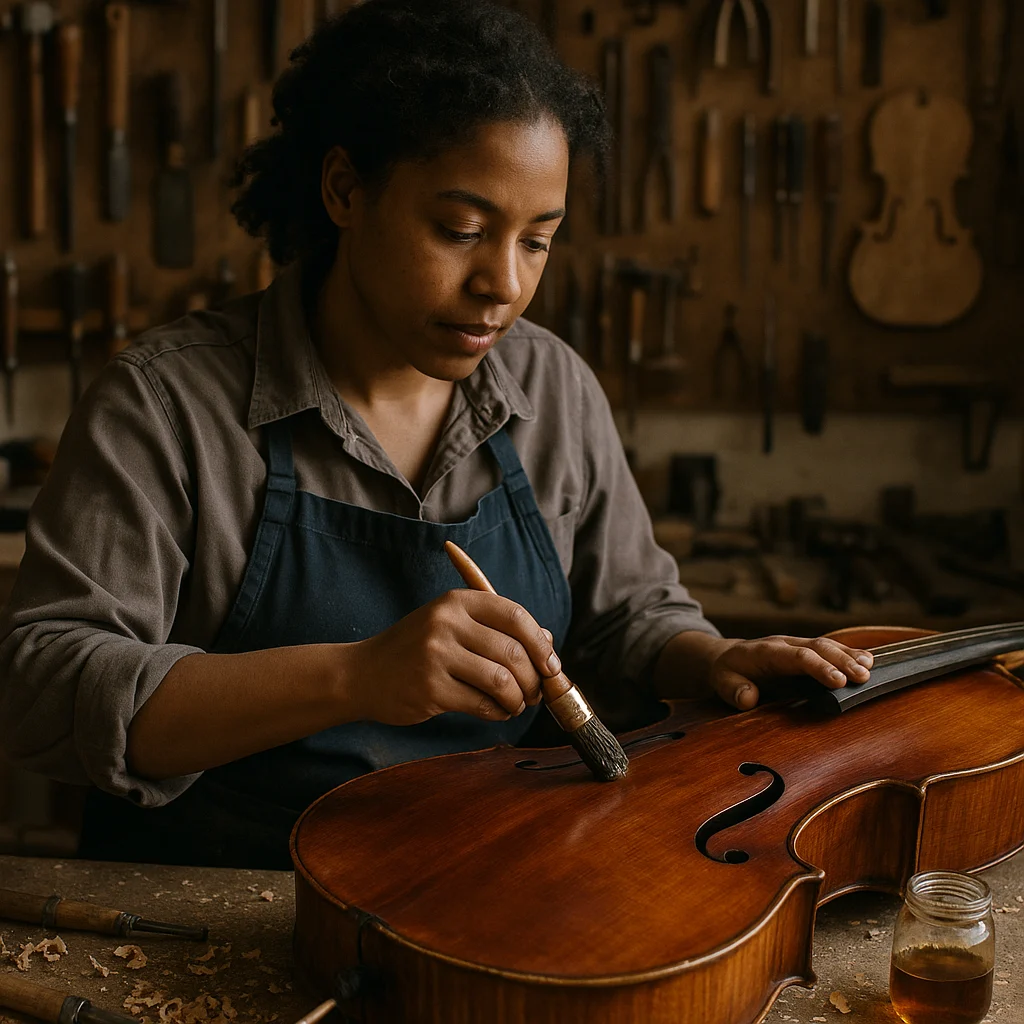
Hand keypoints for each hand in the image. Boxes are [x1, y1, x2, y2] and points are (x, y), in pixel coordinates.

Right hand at [345, 590, 559, 725]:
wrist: (363, 674)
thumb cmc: (416, 649)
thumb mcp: (452, 626)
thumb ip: (497, 630)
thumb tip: (549, 643)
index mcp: (456, 602)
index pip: (515, 615)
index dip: (541, 643)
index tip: (551, 665)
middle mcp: (446, 623)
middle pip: (513, 652)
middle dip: (533, 678)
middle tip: (534, 693)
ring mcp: (436, 656)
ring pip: (502, 681)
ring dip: (518, 699)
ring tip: (515, 704)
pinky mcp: (430, 689)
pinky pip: (482, 704)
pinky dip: (498, 712)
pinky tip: (495, 711)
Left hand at [707, 635, 873, 710]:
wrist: (728, 657)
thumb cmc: (728, 672)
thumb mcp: (721, 682)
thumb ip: (733, 690)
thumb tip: (748, 698)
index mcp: (766, 652)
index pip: (797, 656)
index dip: (819, 668)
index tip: (839, 682)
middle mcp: (785, 643)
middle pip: (817, 647)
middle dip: (841, 661)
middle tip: (863, 677)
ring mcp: (796, 644)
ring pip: (826, 645)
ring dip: (849, 656)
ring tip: (871, 668)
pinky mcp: (805, 650)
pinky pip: (828, 649)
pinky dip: (848, 654)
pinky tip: (868, 662)